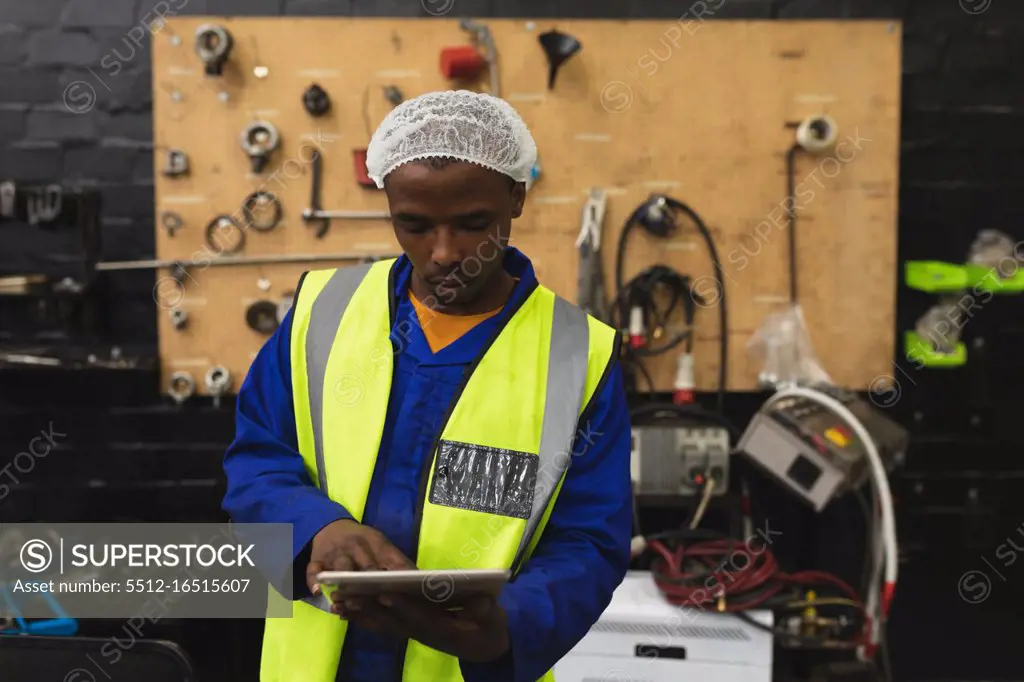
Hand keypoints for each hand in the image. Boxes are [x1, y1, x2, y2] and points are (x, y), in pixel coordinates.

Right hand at [306, 519, 413, 595]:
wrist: (331, 525)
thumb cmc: (362, 542)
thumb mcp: (381, 544)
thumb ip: (397, 561)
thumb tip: (421, 579)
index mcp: (375, 542)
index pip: (389, 557)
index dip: (397, 573)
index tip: (404, 588)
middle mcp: (355, 546)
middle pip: (365, 565)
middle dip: (373, 581)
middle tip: (382, 599)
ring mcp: (335, 553)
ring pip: (341, 568)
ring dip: (346, 583)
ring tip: (352, 600)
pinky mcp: (317, 560)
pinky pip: (313, 570)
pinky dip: (315, 581)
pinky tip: (319, 592)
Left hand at [332, 592, 509, 662]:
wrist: (485, 646)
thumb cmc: (489, 628)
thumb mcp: (493, 618)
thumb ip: (486, 611)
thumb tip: (481, 603)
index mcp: (443, 627)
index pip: (420, 616)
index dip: (403, 605)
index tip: (385, 592)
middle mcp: (423, 632)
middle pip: (393, 620)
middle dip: (370, 607)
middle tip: (347, 595)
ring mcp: (414, 633)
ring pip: (383, 623)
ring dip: (360, 613)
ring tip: (337, 602)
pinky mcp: (409, 630)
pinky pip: (383, 625)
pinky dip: (364, 618)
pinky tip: (347, 611)